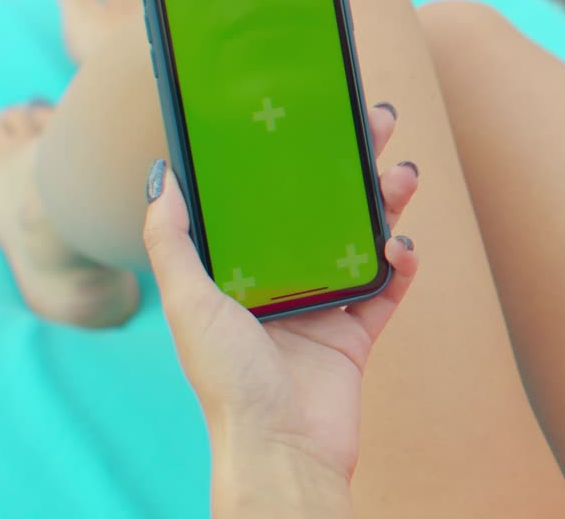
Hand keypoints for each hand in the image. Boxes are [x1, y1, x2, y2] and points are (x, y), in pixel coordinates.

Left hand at [142, 104, 418, 515]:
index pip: (270, 199)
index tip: (312, 116)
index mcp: (241, 271)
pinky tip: (401, 245)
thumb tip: (162, 175)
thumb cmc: (226, 381)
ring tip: (403, 174)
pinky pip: (388, 287)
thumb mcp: (187, 302)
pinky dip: (401, 262)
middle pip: (325, 208)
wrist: (281, 448)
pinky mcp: (358, 333)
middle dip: (354, 164)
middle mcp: (283, 281)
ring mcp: (324, 306)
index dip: (292, 157)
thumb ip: (171, 241)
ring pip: (363, 238)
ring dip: (386, 203)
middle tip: (379, 122)